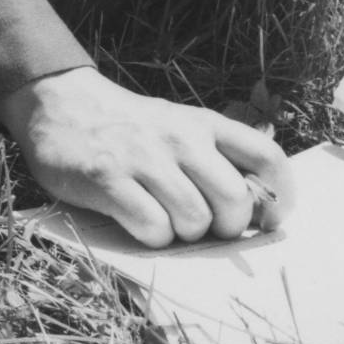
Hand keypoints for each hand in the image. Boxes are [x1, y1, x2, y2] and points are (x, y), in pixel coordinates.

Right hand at [0, 65, 294, 246]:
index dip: (281, 195)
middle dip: (229, 228)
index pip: (267, 156)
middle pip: (234, 198)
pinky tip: (141, 225)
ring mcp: (145, 159)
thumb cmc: (131, 129)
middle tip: (211, 230)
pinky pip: (152, 227)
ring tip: (169, 224)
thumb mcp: (181, 128)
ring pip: (194, 218)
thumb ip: (215, 157)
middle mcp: (182, 139)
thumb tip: (255, 210)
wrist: (62, 105)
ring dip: (186, 235)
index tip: (273, 220)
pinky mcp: (109, 180)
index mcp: (205, 125)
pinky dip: (153, 238)